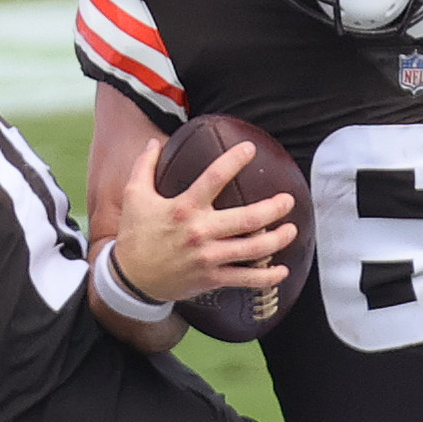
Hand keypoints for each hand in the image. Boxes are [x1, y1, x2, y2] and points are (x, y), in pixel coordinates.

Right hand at [111, 139, 296, 303]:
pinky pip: (246, 279)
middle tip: (288, 200)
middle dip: (273, 208)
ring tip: (292, 230)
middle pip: (247, 218)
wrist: (130, 280)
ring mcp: (208, 257)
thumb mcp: (134, 197)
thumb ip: (145, 167)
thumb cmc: (135, 235)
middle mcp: (199, 231)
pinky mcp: (212, 278)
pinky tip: (283, 271)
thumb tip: (154, 142)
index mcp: (183, 208)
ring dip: (277, 240)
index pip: (214, 178)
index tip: (250, 149)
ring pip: (253, 249)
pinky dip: (267, 277)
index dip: (234, 160)